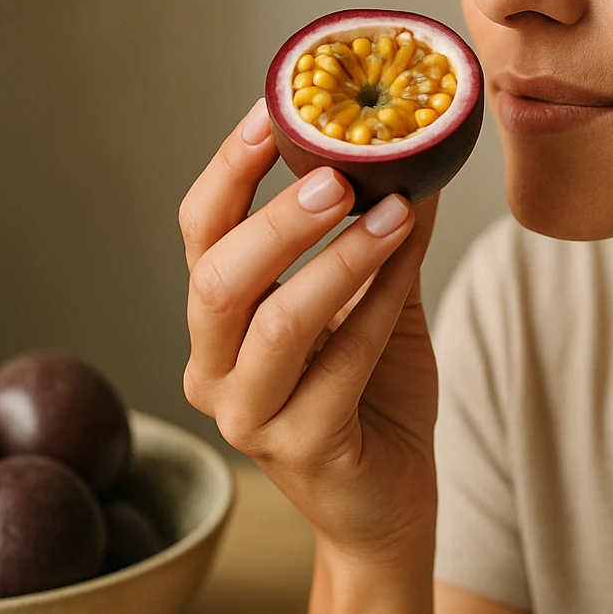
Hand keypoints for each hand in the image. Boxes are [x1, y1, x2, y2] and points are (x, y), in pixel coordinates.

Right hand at [178, 98, 440, 563]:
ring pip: (275, 324)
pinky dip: (379, 303)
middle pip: (217, 279)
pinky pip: (339, 366)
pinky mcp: (302, 450)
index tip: (272, 110)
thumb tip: (413, 150)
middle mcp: (213, 369)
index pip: (199, 233)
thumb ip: (379, 236)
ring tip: (393, 210)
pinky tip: (411, 260)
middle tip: (339, 172)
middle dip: (277, 219)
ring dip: (338, 259)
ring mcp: (249, 417)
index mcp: (216, 324)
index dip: (229, 170)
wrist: (389, 503)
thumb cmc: (373, 397)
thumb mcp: (371, 302)